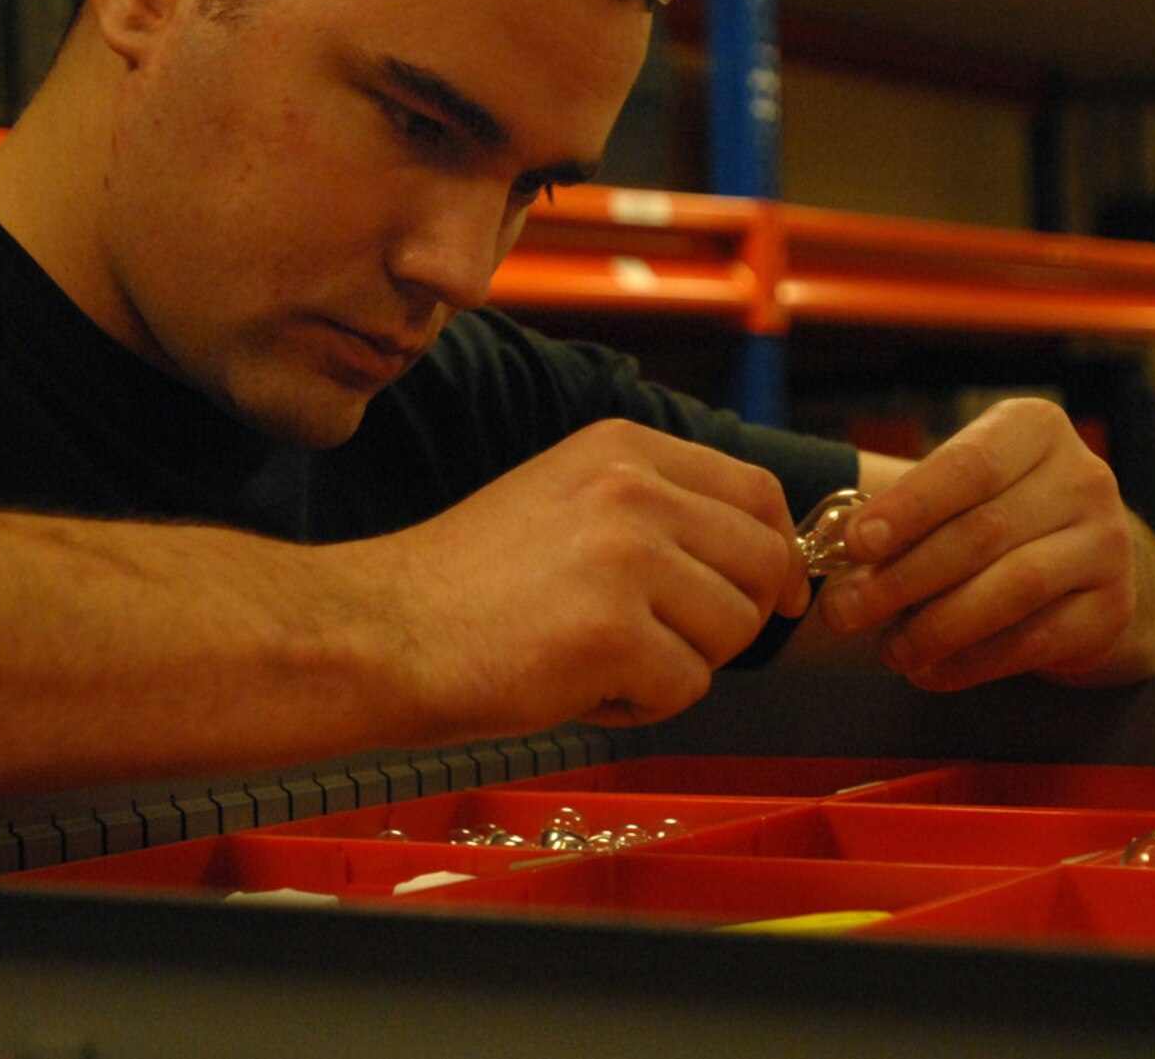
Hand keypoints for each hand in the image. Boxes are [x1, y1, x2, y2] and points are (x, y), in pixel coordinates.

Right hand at [347, 419, 809, 739]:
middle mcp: (633, 487)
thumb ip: (656, 512)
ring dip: (679, 665)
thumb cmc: (465, 586)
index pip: (757, 490)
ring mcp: (627, 555)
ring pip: (732, 630)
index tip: (775, 595)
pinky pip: (686, 687)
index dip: (777, 552)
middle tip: (666, 644)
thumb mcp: (566, 501)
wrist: (377, 632)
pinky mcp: (615, 630)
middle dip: (734, 619)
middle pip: (763, 562)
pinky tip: (575, 686)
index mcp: (623, 447)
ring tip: (599, 660)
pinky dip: (640, 707)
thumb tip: (763, 561)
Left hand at [812, 398, 1154, 689]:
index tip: (856, 543)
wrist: (1086, 565)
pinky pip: (1034, 640)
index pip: (969, 465)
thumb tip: (837, 551)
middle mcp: (1083, 479)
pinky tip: (929, 671)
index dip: (909, 507)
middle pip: (983, 532)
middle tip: (845, 611)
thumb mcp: (959, 493)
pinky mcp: (1113, 608)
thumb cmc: (999, 515)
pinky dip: (972, 662)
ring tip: (889, 650)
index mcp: (1036, 430)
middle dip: (903, 578)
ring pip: (1012, 588)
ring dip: (937, 626)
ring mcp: (1107, 544)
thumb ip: (908, 513)